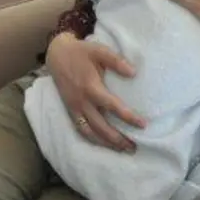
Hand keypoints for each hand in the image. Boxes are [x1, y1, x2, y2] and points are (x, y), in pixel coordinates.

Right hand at [44, 32, 145, 151]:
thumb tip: (134, 73)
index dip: (128, 117)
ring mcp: (75, 108)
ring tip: (122, 149)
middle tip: (134, 146)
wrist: (57, 55)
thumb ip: (116, 61)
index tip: (143, 125)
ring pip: (90, 132)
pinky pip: (81, 129)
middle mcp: (82, 101)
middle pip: (101, 126)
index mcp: (90, 87)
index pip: (112, 106)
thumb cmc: (81, 52)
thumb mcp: (99, 50)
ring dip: (106, 143)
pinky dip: (93, 139)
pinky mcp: (70, 110)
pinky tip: (104, 144)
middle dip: (118, 139)